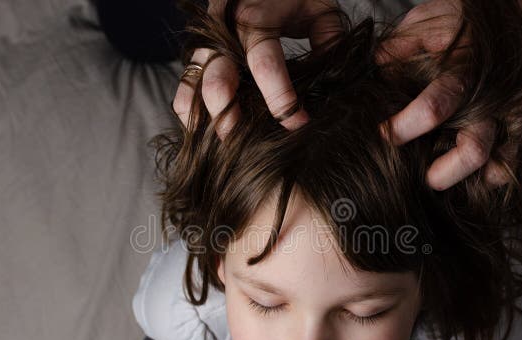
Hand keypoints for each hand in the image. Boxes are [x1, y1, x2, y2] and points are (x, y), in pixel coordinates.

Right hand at [173, 0, 342, 137]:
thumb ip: (328, 39)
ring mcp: (207, 45)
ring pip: (192, 87)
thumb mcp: (319, 8)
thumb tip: (334, 80)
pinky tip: (208, 133)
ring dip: (204, 119)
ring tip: (223, 144)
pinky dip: (192, 112)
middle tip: (246, 143)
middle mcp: (223, 32)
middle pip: (216, 80)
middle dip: (230, 116)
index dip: (281, 99)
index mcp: (255, 17)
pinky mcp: (199, 56)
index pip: (264, 64)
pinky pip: (187, 88)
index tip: (298, 123)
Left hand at [377, 0, 521, 190]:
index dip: (407, 125)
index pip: (438, 104)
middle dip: (445, 171)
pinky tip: (470, 179)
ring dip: (468, 179)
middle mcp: (494, 95)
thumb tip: (369, 73)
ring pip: (497, 161)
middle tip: (423, 179)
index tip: (385, 135)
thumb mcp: (426, 20)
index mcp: (466, 67)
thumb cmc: (463, 17)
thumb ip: (398, 48)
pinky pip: (512, 160)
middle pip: (474, 147)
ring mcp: (512, 112)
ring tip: (441, 180)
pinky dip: (491, 176)